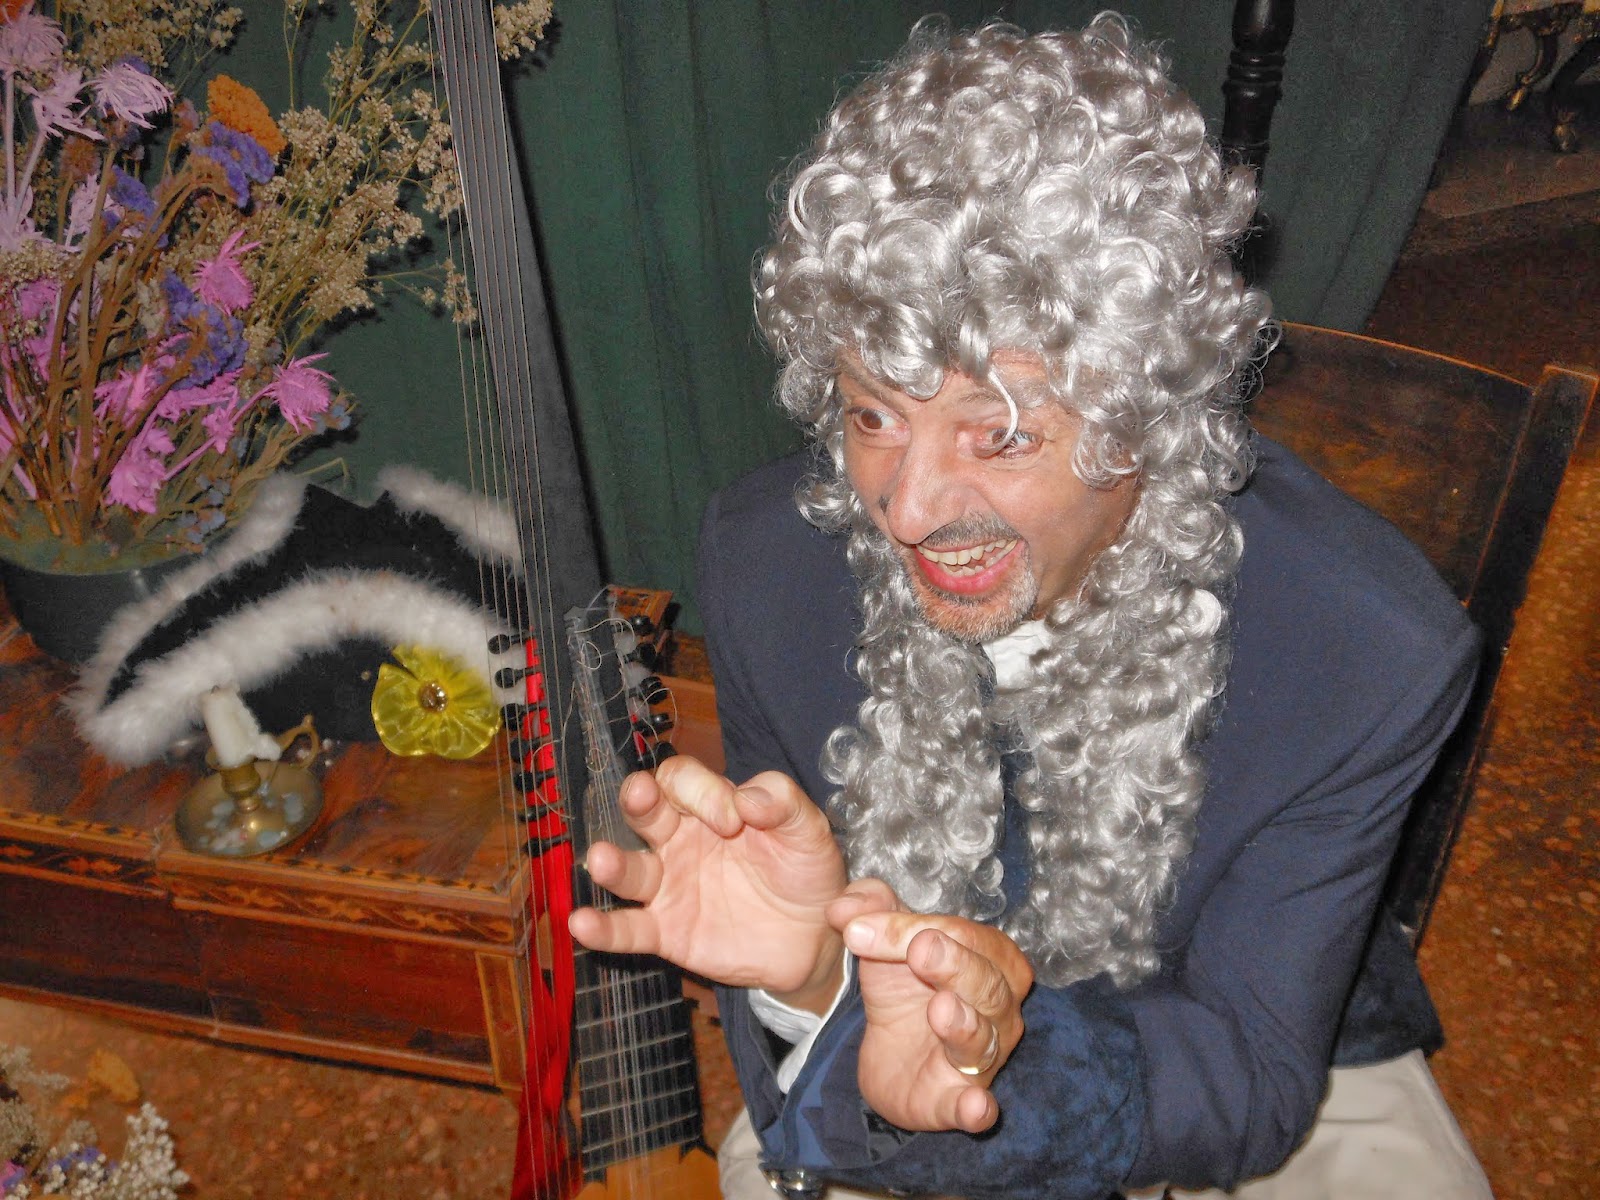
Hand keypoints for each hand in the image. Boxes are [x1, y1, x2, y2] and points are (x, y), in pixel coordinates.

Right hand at [568, 755, 848, 1009]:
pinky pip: (630, 929)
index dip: (701, 791)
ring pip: (630, 870)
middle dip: (640, 800)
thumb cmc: (806, 872)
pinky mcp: (667, 932)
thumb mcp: (809, 830)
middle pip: (645, 810)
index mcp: (711, 807)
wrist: (816, 939)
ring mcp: (670, 887)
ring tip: (601, 859)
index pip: (683, 781)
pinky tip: (582, 923)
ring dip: (612, 863)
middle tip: (644, 797)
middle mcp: (680, 840)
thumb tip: (748, 798)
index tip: (735, 819)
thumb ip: (784, 803)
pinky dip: (604, 929)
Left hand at [828, 879, 1033, 1133]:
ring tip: (940, 1009)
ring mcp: (985, 1057)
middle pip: (984, 982)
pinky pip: (975, 1106)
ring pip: (983, 1039)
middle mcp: (1000, 1007)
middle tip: (920, 950)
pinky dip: (976, 1107)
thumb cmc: (905, 985)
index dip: (911, 928)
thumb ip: (869, 910)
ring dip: (964, 1025)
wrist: (890, 1050)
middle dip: (953, 964)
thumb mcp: (885, 940)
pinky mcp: (959, 1100)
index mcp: (991, 957)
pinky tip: (974, 1106)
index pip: (961, 934)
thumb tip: (842, 908)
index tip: (859, 929)